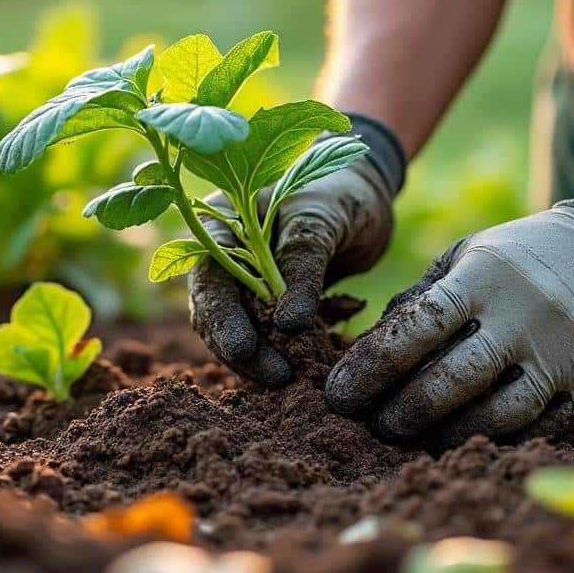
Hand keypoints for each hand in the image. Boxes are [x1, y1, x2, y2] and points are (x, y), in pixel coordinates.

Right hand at [188, 155, 394, 386]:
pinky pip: (266, 336)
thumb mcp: (323, 220)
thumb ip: (302, 265)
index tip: (245, 350)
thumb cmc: (341, 192)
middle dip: (242, 349)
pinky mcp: (268, 304)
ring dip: (260, 359)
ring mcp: (244, 281)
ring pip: (238, 330)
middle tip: (279, 376)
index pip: (208, 277)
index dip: (222, 318)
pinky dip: (282, 354)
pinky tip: (301, 371)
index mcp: (221, 222)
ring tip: (291, 380)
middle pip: (215, 312)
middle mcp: (223, 255)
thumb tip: (287, 324)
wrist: (365, 193)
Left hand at [326, 204, 573, 448]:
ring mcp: (563, 353)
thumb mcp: (470, 254)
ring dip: (445, 436)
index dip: (371, 366)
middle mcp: (524, 315)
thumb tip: (369, 350)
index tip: (338, 395)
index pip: (417, 327)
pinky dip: (497, 440)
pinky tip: (466, 442)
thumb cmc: (523, 256)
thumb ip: (422, 298)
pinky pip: (539, 428)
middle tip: (373, 427)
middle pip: (453, 380)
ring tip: (413, 440)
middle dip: (402, 412)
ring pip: (496, 416)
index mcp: (484, 277)